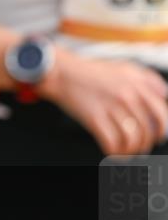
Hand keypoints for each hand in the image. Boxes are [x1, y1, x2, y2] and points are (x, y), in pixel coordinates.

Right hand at [39, 50, 167, 155]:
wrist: (61, 72)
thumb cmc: (90, 71)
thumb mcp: (124, 67)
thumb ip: (147, 78)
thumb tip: (165, 94)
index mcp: (137, 84)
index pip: (161, 114)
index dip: (161, 130)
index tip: (157, 137)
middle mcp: (127, 96)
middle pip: (147, 131)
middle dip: (144, 144)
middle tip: (138, 147)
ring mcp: (111, 107)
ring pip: (131, 140)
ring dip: (129, 151)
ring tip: (124, 152)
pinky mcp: (94, 117)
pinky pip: (112, 143)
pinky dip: (114, 152)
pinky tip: (111, 152)